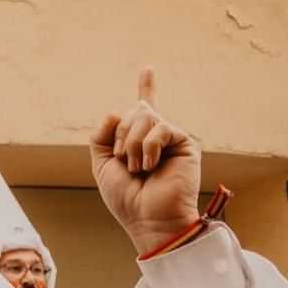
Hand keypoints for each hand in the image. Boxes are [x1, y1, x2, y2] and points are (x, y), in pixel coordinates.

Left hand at [91, 67, 202, 255]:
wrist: (148, 219)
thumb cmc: (127, 199)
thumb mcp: (103, 165)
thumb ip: (101, 137)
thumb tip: (115, 111)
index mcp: (139, 140)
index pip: (144, 108)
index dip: (147, 87)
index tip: (148, 68)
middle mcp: (157, 137)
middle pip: (135, 109)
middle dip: (121, 134)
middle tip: (126, 162)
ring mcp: (171, 139)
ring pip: (144, 116)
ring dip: (132, 143)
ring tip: (139, 169)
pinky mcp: (186, 143)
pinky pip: (160, 128)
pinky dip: (147, 147)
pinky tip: (150, 165)